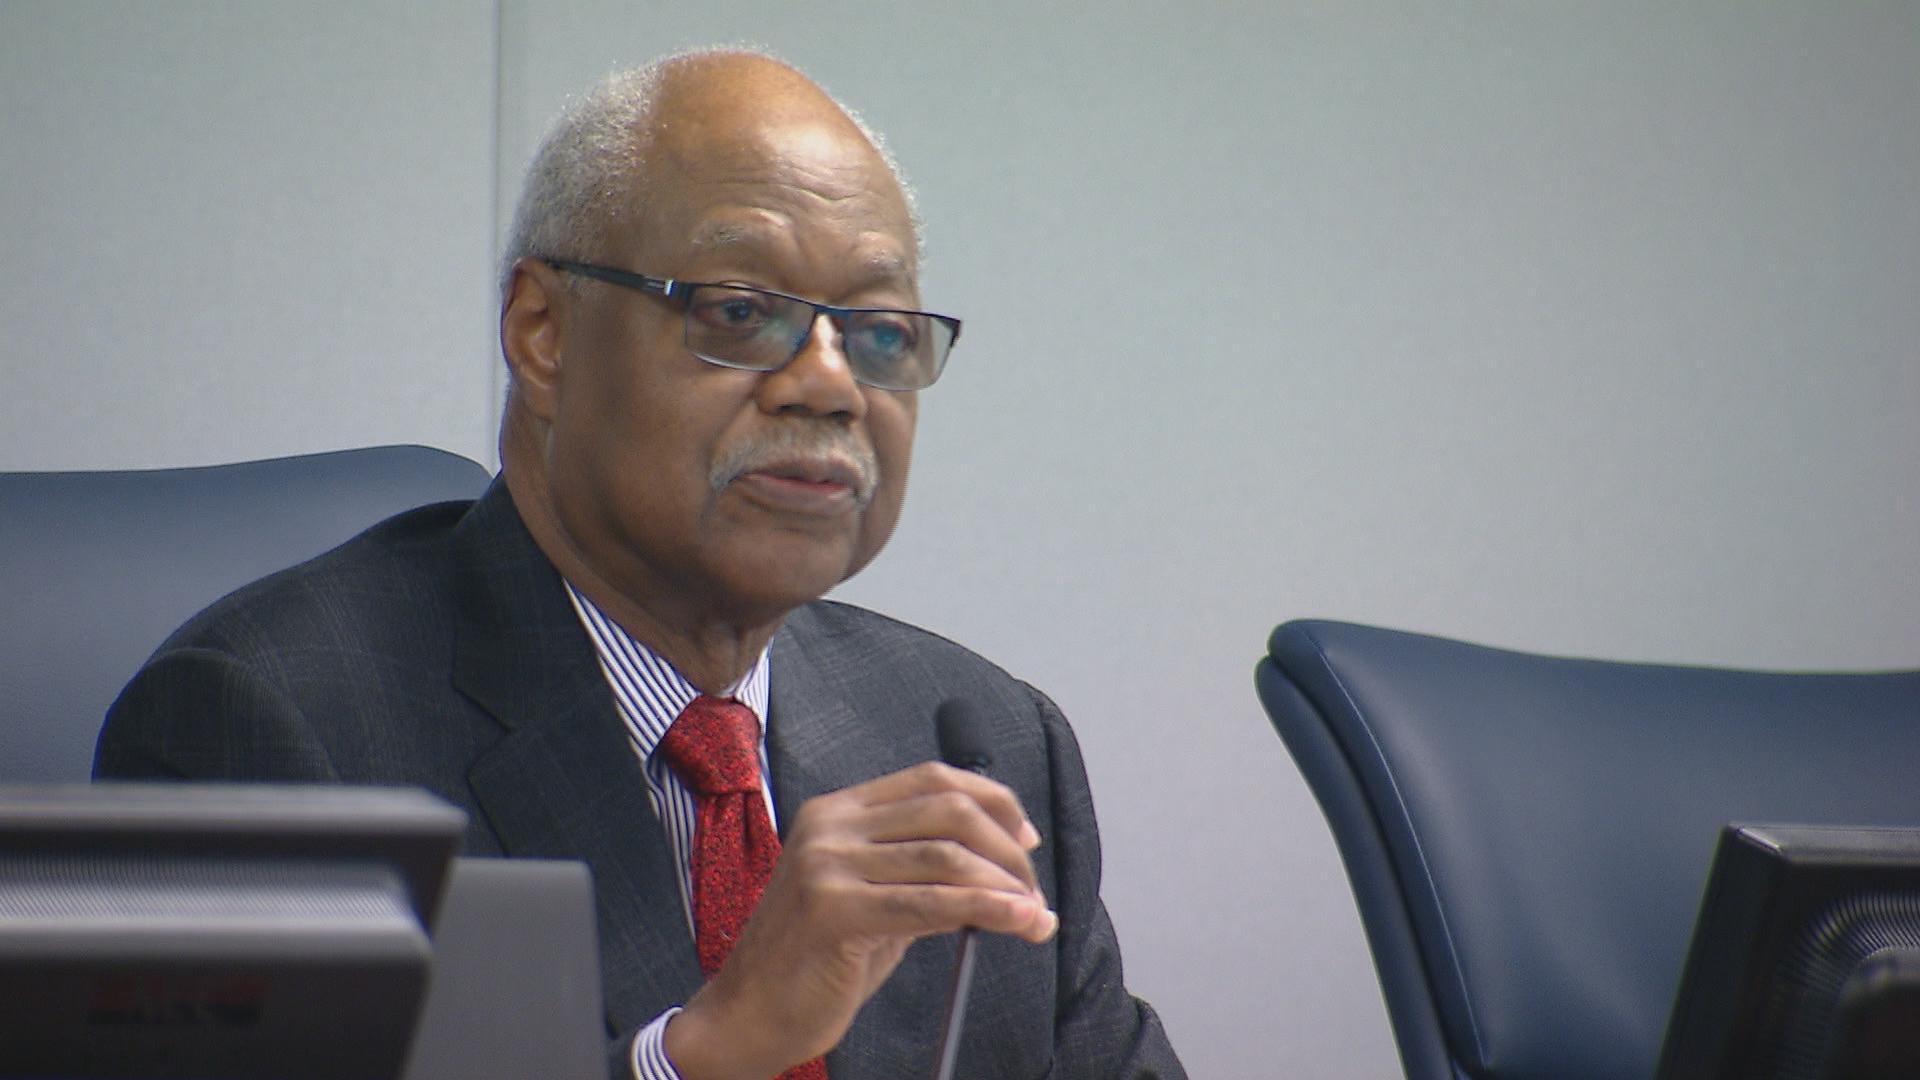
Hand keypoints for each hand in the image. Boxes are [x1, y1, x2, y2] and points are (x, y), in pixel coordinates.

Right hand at [662, 761, 1056, 1078]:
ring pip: (946, 856)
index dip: (991, 801)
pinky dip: (986, 911)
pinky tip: (1018, 921)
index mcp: (837, 811)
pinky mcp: (833, 911)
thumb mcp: (869, 898)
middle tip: (1032, 887)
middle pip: (947, 808)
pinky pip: (930, 904)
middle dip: (1006, 848)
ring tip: (1034, 913)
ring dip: (1006, 884)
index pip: (931, 778)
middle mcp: (830, 826)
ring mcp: (827, 865)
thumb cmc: (813, 961)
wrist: (747, 1014)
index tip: (1025, 835)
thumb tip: (998, 865)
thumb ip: (918, 872)